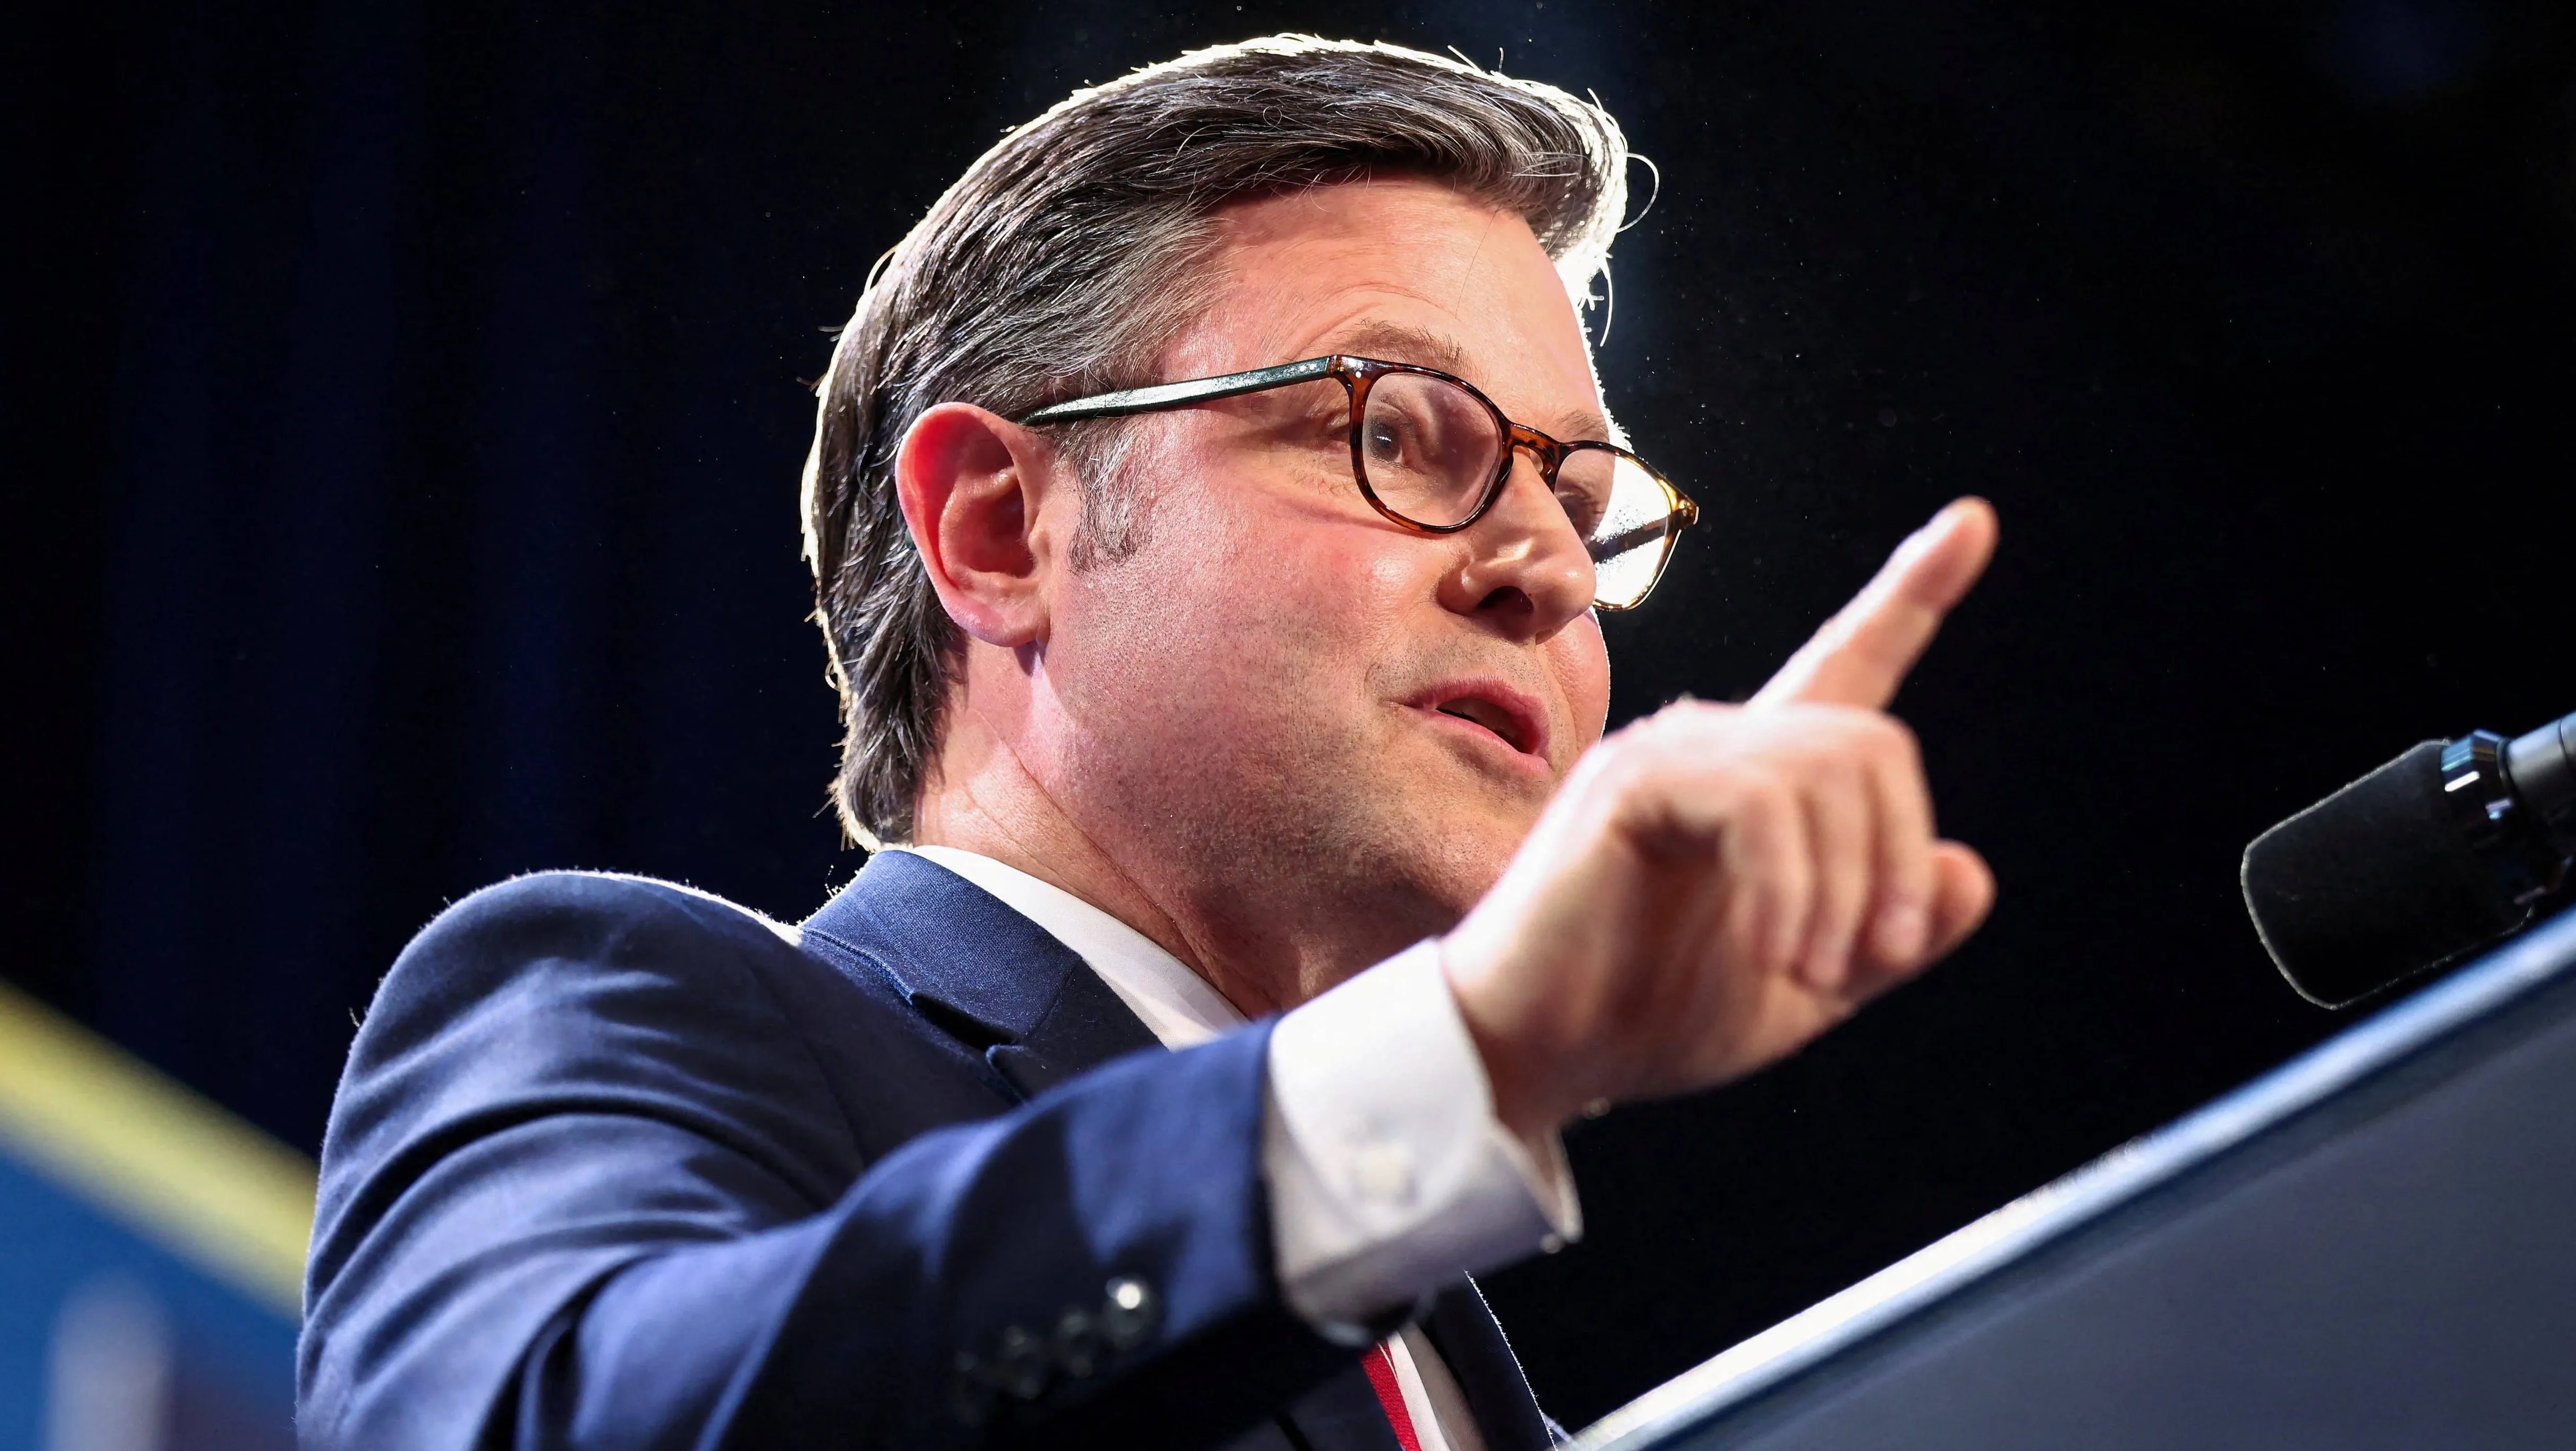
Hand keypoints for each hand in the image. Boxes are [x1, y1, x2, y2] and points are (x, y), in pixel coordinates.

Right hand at [1444, 498, 2000, 1139]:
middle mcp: (1714, 743)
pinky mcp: (1630, 784)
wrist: (1539, 1052)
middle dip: (1897, 859)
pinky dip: (1789, 889)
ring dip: (1847, 890)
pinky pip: (1759, 806)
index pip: (1849, 664)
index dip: (1912, 593)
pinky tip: (1773, 952)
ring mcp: (1667, 754)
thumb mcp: (1809, 985)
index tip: (1974, 522)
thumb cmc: (1652, 1016)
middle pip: (1870, 743)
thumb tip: (1965, 868)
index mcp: (1762, 782)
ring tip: (1812, 972)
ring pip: (1825, 773)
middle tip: (1879, 958)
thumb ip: (1890, 936)